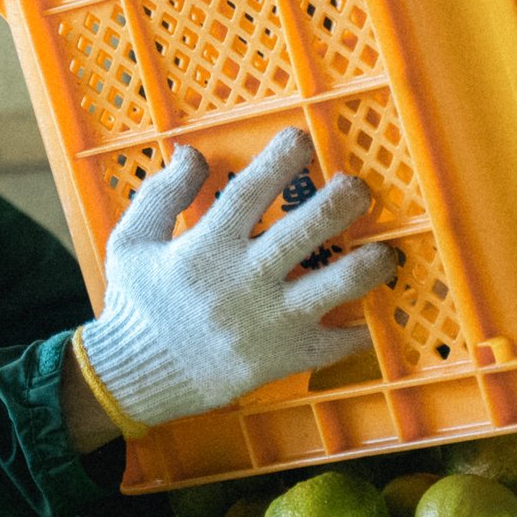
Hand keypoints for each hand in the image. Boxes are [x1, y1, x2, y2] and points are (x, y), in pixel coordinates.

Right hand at [77, 126, 399, 432]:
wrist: (136, 377)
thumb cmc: (136, 305)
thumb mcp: (130, 242)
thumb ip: (161, 195)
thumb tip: (192, 153)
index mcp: (206, 247)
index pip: (251, 191)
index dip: (281, 158)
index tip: (301, 139)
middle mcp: (244, 280)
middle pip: (307, 230)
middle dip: (342, 201)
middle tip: (358, 188)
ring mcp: (269, 321)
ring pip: (335, 286)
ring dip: (369, 265)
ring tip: (387, 252)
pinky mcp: (283, 358)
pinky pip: (335, 345)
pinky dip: (360, 334)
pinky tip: (373, 320)